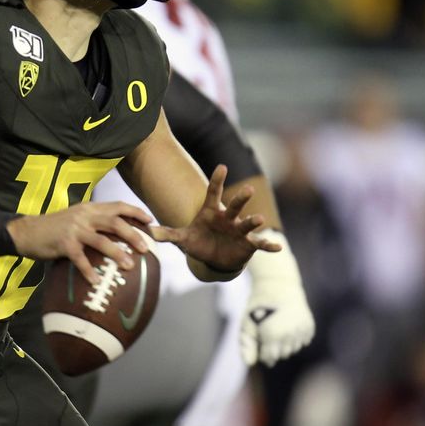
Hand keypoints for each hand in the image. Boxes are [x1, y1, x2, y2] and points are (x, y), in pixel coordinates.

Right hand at [9, 201, 153, 284]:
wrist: (26, 231)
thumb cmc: (53, 228)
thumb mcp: (74, 218)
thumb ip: (92, 221)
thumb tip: (114, 233)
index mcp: (89, 208)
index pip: (117, 206)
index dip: (135, 212)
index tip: (149, 220)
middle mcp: (84, 216)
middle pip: (115, 222)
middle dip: (133, 234)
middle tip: (146, 248)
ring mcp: (74, 229)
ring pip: (102, 240)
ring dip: (117, 253)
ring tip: (129, 265)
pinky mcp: (64, 244)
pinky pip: (80, 260)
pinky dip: (89, 271)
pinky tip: (96, 281)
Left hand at [149, 165, 278, 273]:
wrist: (215, 258)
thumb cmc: (199, 242)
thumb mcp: (182, 238)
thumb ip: (167, 234)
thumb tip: (147, 231)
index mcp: (211, 212)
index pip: (213, 193)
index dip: (217, 180)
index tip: (222, 166)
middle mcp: (228, 218)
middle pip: (234, 205)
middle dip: (241, 199)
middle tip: (248, 190)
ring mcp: (239, 230)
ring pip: (247, 223)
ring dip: (253, 221)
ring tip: (259, 219)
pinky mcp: (248, 244)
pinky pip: (260, 243)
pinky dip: (268, 245)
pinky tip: (277, 248)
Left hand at [239, 232, 314, 365]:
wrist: (279, 287)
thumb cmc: (258, 307)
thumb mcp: (247, 324)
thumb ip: (247, 345)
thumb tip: (249, 364)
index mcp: (272, 334)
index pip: (269, 357)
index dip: (262, 353)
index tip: (260, 343)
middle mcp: (289, 334)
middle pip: (282, 355)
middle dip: (274, 349)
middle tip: (268, 333)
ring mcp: (301, 330)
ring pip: (293, 349)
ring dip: (285, 344)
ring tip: (278, 328)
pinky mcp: (310, 327)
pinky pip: (302, 342)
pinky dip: (295, 338)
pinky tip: (288, 327)